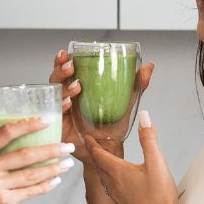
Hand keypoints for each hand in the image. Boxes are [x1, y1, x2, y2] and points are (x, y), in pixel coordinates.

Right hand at [0, 118, 73, 203]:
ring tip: (67, 163)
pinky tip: (56, 180)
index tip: (47, 120)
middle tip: (68, 146)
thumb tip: (24, 142)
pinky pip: (30, 191)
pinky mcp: (3, 202)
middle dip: (52, 149)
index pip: (6, 132)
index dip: (29, 124)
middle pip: (26, 154)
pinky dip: (45, 186)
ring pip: (32, 173)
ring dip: (53, 168)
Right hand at [50, 50, 154, 165]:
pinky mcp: (61, 127)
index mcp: (79, 89)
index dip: (63, 60)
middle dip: (60, 70)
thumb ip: (137, 85)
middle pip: (56, 79)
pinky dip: (62, 107)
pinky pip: (56, 115)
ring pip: (54, 95)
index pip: (67, 70)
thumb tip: (149, 67)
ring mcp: (62, 112)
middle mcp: (68, 98)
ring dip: (64, 88)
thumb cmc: (113, 127)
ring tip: (77, 86)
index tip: (68, 52)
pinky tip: (70, 104)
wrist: (109, 150)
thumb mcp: (127, 102)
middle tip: (71, 67)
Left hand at [85, 111, 181, 203]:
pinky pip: (111, 188)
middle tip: (91, 144)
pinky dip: (110, 178)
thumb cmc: (159, 197)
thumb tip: (144, 117)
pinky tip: (119, 180)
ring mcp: (117, 197)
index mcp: (117, 172)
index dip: (90, 143)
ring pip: (104, 178)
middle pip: (98, 166)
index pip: (98, 154)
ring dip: (101, 166)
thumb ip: (149, 139)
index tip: (85, 136)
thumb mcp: (157, 163)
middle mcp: (113, 184)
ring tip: (103, 159)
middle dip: (94, 153)